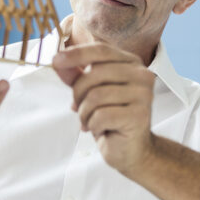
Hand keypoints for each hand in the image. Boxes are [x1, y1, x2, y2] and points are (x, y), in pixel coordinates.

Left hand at [53, 43, 155, 173]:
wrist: (130, 149)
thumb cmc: (110, 118)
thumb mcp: (90, 92)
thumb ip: (76, 75)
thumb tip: (58, 60)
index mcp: (131, 63)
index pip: (101, 50)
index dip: (77, 54)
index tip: (55, 60)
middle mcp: (142, 75)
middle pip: (95, 73)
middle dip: (78, 93)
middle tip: (78, 108)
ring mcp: (143, 95)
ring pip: (96, 96)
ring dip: (85, 113)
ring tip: (90, 121)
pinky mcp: (139, 115)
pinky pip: (102, 115)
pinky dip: (93, 125)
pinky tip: (100, 130)